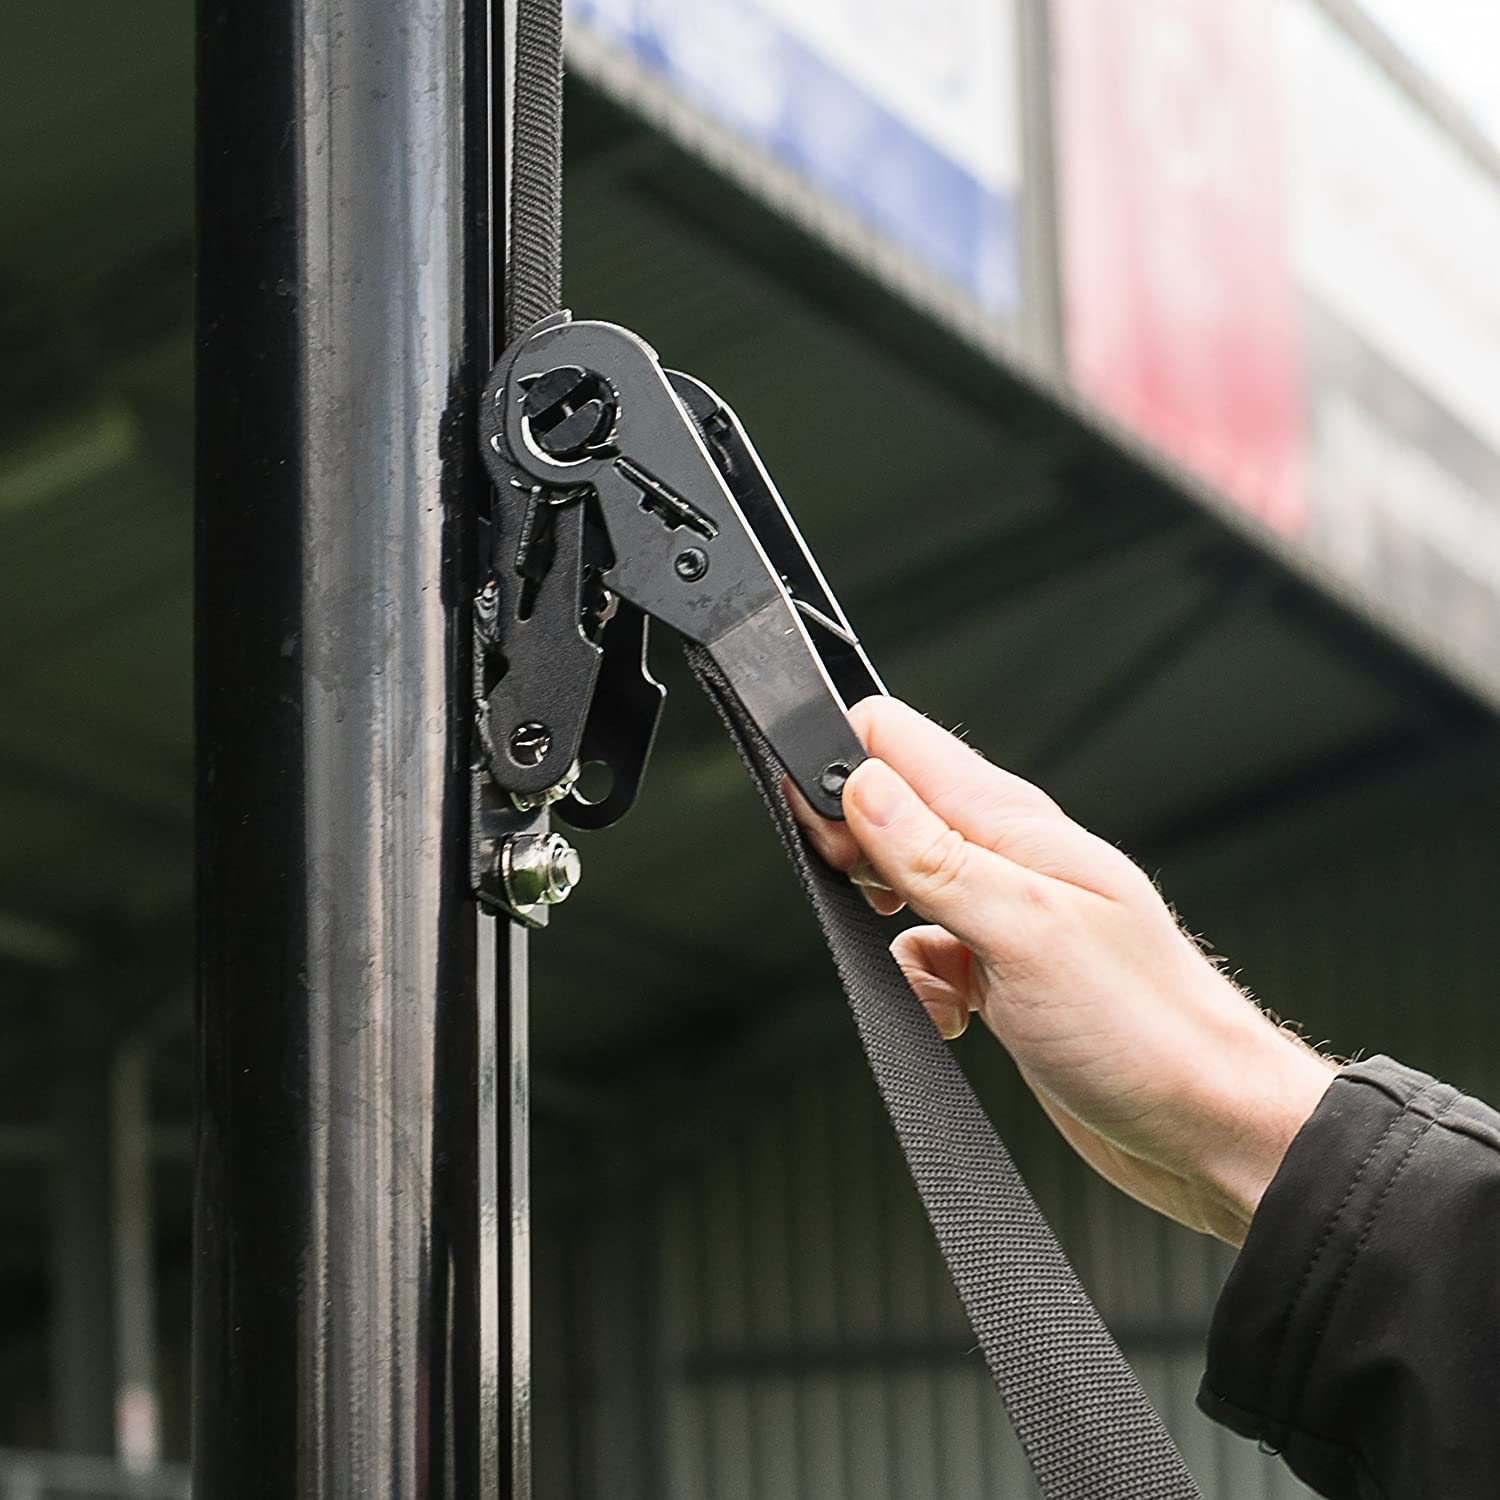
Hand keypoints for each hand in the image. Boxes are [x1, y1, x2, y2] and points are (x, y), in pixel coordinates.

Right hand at [790, 697, 1335, 1245]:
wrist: (1209, 1124)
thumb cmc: (1146, 1028)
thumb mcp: (1026, 932)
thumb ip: (936, 857)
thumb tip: (862, 785)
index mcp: (1012, 821)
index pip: (895, 738)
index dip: (843, 770)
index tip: (835, 837)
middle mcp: (1003, 854)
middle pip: (885, 806)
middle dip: (852, 853)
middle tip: (879, 904)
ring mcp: (1001, 912)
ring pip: (896, 884)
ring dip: (883, 927)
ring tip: (931, 968)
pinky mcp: (998, 971)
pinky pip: (922, 956)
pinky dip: (919, 986)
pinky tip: (956, 1016)